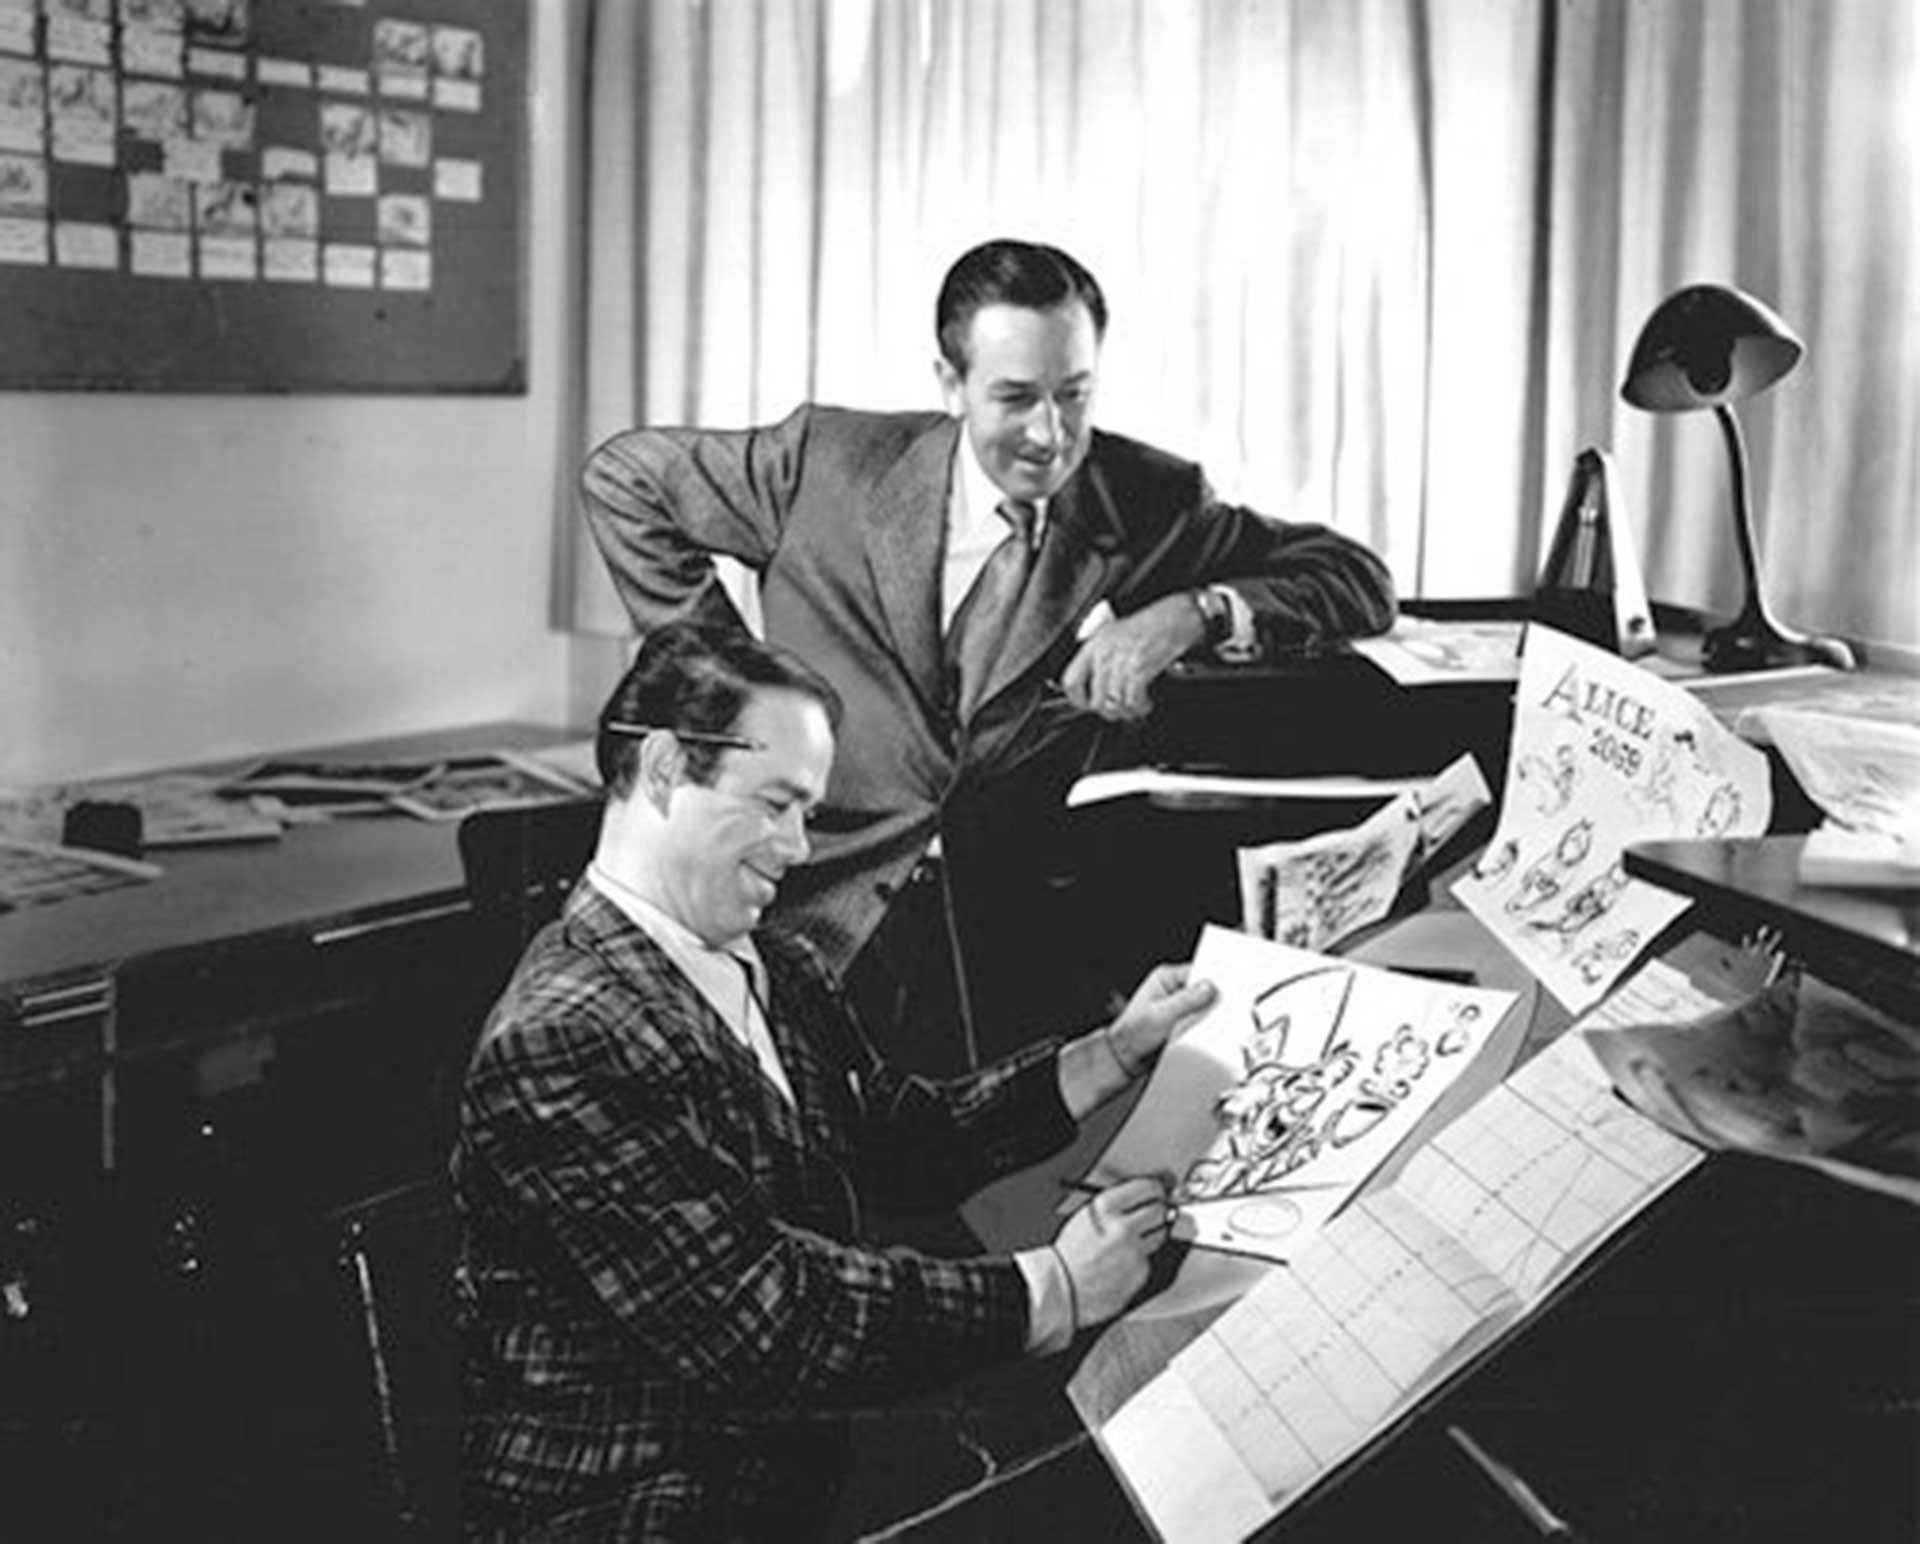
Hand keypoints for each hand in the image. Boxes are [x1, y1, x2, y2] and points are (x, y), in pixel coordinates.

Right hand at [1051, 1175, 1175, 1326]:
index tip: (1157, 1191)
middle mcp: (1123, 1227)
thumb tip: (1144, 1195)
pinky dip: (1140, 1259)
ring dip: (1151, 1234)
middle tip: (1153, 1213)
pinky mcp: (1140, 1272)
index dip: (1155, 1189)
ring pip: (1160, 1235)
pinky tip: (1123, 1262)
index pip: (1148, 1188)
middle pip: (1159, 1210)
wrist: (1061, 1287)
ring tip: (1131, 1241)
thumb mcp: (1085, 1215)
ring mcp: (1133, 1251)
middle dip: (1157, 1211)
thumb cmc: (1069, 1253)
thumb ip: (1114, 1204)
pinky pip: (1149, 1259)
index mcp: (1106, 1207)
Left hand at [1060, 593, 1205, 720]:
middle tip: (1119, 711)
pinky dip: (1139, 707)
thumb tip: (1097, 685)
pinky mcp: (1139, 668)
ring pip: (1113, 704)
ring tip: (1135, 708)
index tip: (1086, 705)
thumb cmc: (1151, 623)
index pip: (1071, 681)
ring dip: (1126, 711)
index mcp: (1095, 644)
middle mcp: (1104, 653)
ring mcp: (1121, 661)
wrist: (1177, 615)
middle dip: (1109, 711)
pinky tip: (1145, 703)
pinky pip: (1132, 700)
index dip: (1077, 700)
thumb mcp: (1116, 633)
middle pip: (1095, 699)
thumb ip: (1102, 657)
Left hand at [1105, 963, 1216, 1078]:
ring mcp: (1179, 1007)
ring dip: (1210, 1017)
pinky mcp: (1183, 1023)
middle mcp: (1172, 990)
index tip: (1228, 990)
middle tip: (1221, 1011)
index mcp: (1165, 978)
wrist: (1125, 1060)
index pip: (1198, 971)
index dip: (1214, 980)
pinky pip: (1201, 1023)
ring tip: (1209, 1026)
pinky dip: (1206, 1029)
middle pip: (1204, 990)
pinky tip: (1207, 1035)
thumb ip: (1186, 1000)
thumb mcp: (1160, 1015)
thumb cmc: (1133, 1035)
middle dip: (1213, 1000)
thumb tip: (1209, 987)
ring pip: (1204, 1008)